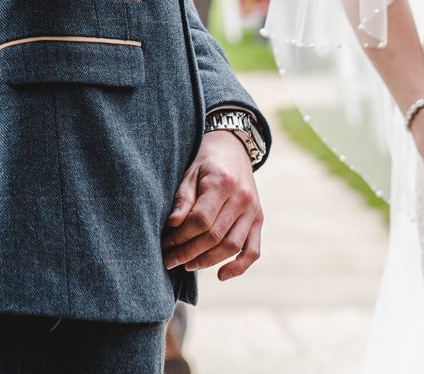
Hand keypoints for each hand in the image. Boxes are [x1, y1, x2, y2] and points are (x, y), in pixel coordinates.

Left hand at [163, 130, 263, 279]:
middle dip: (189, 252)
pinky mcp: (259, 220)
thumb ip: (183, 198)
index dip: (180, 236)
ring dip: (207, 261)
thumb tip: (173, 224)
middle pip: (215, 236)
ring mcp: (253, 211)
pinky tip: (221, 275)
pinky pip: (253, 250)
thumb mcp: (189, 171)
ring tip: (186, 265)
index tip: (164, 244)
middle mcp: (242, 198)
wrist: (233, 148)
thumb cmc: (205, 160)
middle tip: (169, 260)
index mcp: (222, 183)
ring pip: (232, 246)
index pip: (201, 220)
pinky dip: (239, 266)